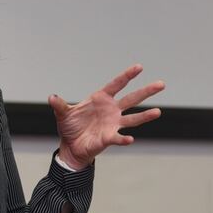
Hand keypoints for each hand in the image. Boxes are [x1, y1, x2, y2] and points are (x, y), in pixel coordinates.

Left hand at [48, 64, 164, 169]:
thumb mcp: (63, 114)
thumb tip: (51, 97)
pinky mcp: (110, 137)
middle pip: (132, 98)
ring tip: (158, 112)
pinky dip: (124, 139)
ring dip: (145, 116)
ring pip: (133, 118)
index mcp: (101, 99)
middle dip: (146, 91)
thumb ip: (59, 105)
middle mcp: (111, 110)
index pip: (116, 85)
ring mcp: (113, 124)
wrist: (71, 146)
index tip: (140, 67)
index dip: (127, 76)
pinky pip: (119, 138)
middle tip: (161, 84)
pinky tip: (130, 139)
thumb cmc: (70, 127)